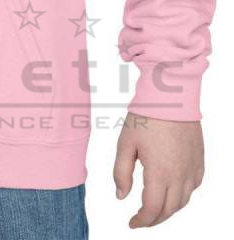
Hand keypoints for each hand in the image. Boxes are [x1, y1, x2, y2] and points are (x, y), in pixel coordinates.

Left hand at [113, 112, 203, 228]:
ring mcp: (192, 168)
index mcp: (160, 173)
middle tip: (141, 219)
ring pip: (183, 201)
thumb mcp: (125, 143)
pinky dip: (182, 195)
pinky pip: (193, 186)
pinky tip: (172, 191)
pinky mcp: (199, 160)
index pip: (152, 209)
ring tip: (154, 208)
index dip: (142, 221)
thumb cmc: (145, 117)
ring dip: (169, 209)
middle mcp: (179, 175)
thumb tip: (121, 196)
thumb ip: (121, 172)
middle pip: (169, 210)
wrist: (171, 97)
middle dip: (154, 219)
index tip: (132, 223)